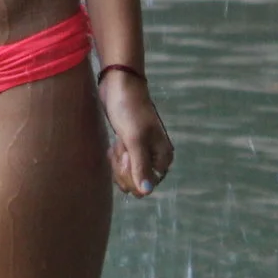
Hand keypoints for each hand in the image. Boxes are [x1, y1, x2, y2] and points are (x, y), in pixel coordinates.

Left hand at [101, 72, 173, 197]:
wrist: (119, 84)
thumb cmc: (129, 110)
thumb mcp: (134, 140)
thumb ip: (140, 166)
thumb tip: (146, 192)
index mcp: (163, 157)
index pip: (146, 186)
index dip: (132, 176)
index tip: (126, 156)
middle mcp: (155, 156)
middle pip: (136, 182)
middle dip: (123, 169)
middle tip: (121, 148)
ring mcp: (142, 151)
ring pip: (127, 173)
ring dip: (117, 162)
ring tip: (118, 143)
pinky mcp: (129, 145)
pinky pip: (121, 164)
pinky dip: (115, 157)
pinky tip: (114, 145)